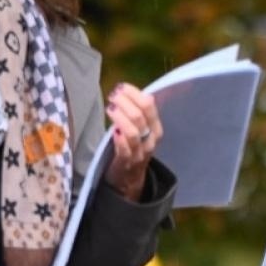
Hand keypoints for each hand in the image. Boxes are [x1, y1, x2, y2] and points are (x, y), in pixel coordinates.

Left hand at [104, 82, 161, 200]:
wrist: (130, 178)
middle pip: (140, 116)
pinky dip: (120, 140)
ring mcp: (139, 152)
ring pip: (133, 132)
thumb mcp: (142, 129)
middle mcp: (150, 140)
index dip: (134, 93)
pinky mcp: (126, 163)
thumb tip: (139, 92)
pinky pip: (125, 150)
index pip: (149, 105)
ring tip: (110, 108)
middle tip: (112, 96)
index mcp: (156, 128)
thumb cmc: (133, 147)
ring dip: (120, 117)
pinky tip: (114, 131)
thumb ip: (141, 113)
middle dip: (125, 102)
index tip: (121, 87)